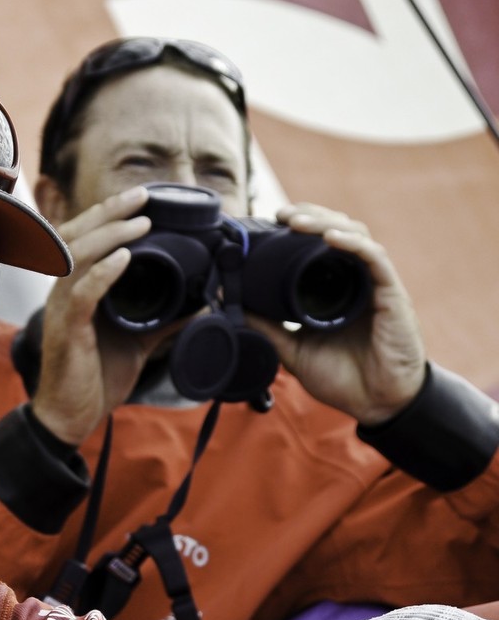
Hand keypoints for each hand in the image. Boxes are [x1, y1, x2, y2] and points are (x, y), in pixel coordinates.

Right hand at [31, 186, 179, 443]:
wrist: (72, 416)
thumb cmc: (96, 376)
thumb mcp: (138, 341)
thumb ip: (164, 319)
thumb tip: (203, 303)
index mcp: (76, 288)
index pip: (86, 237)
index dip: (109, 214)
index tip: (142, 198)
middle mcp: (63, 291)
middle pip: (78, 235)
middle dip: (109, 211)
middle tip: (142, 194)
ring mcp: (61, 309)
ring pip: (78, 257)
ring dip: (110, 235)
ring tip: (140, 223)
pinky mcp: (67, 331)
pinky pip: (81, 294)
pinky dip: (103, 272)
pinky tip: (123, 258)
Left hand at [247, 203, 425, 424]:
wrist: (376, 405)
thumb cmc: (342, 378)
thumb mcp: (292, 349)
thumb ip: (265, 326)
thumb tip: (228, 303)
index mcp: (332, 288)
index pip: (316, 244)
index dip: (297, 227)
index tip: (268, 222)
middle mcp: (354, 280)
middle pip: (335, 230)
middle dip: (308, 216)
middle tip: (279, 214)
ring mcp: (373, 284)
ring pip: (354, 235)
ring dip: (324, 222)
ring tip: (297, 221)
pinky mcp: (391, 295)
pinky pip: (375, 259)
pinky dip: (353, 243)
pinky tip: (332, 237)